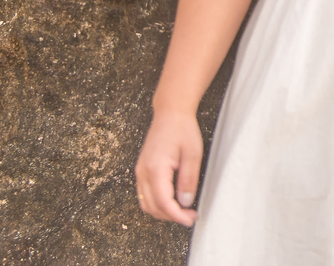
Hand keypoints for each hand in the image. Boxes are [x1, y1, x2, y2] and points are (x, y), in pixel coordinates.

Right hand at [135, 108, 203, 225]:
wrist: (170, 113)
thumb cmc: (183, 129)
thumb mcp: (193, 154)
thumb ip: (189, 180)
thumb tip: (185, 202)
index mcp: (155, 169)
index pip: (163, 202)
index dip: (176, 215)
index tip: (190, 219)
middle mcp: (143, 172)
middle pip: (152, 207)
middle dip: (171, 216)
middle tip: (190, 215)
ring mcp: (140, 171)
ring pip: (146, 203)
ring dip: (163, 211)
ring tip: (183, 210)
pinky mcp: (141, 170)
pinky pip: (144, 194)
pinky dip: (157, 203)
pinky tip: (172, 200)